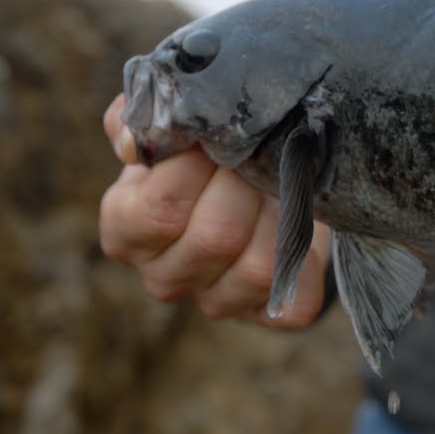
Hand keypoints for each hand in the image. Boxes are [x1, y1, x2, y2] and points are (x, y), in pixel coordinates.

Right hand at [98, 94, 330, 327]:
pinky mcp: (268, 314)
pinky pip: (293, 297)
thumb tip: (135, 140)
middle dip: (245, 184)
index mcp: (127, 231)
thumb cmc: (208, 152)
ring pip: (256, 268)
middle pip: (214, 237)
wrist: (267, 177)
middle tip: (257, 152)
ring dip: (279, 214)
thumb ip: (146, 119)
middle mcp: (164, 276)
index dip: (192, 168)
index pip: (155, 212)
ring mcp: (216, 301)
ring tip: (280, 181)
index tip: (214, 136)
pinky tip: (300, 223)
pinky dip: (307, 258)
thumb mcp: (174, 128)